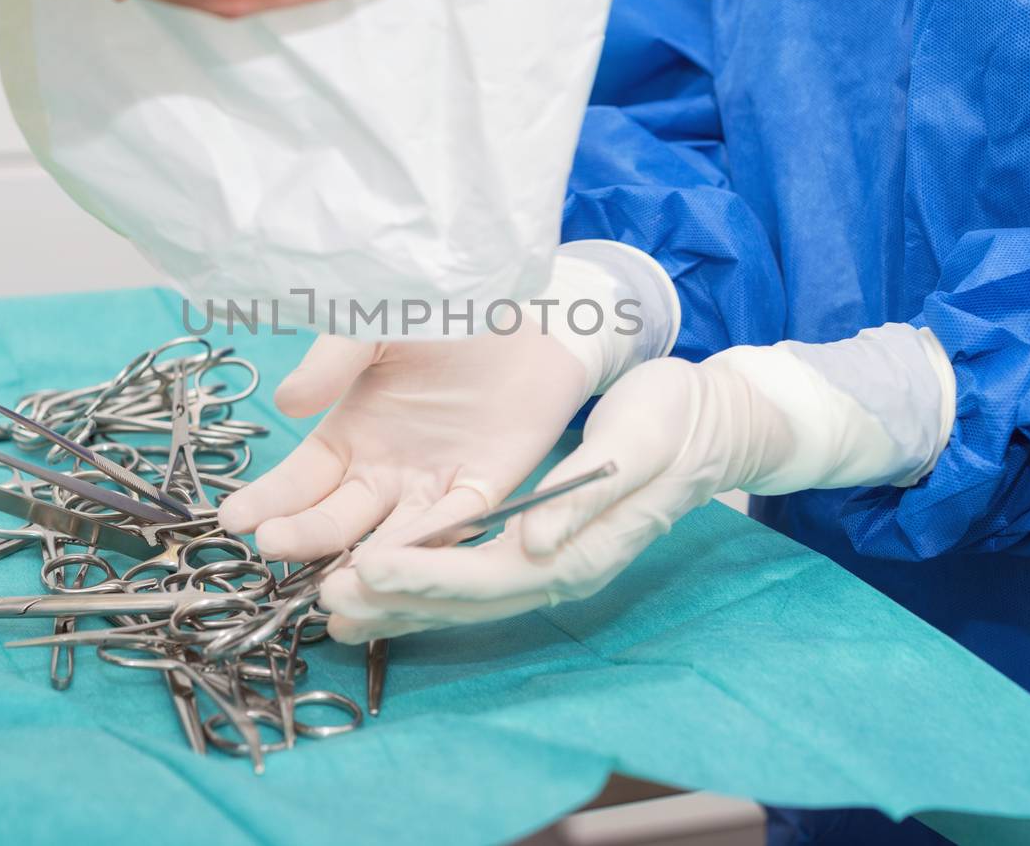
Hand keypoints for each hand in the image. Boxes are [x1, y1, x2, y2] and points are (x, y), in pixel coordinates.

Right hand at [218, 241, 682, 561]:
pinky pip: (452, 524)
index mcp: (349, 435)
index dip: (269, 499)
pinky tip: (397, 562)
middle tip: (270, 544)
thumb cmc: (442, 311)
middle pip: (335, 519)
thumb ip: (333, 361)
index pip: (299, 480)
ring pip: (388, 537)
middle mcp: (385, 470)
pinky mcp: (484, 488)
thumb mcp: (374, 327)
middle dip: (302, 535)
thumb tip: (286, 402)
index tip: (234, 517)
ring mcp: (433, 485)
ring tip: (328, 582)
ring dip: (360, 562)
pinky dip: (425, 543)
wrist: (528, 309)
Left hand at [320, 323, 954, 642]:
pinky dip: (416, 582)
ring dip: (395, 604)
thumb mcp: (640, 443)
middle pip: (461, 601)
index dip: (423, 575)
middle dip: (392, 601)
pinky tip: (373, 581)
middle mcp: (555, 571)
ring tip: (330, 608)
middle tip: (322, 598)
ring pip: (456, 599)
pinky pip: (464, 576)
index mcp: (578, 550)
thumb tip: (539, 543)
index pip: (486, 574)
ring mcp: (543, 567)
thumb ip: (590, 493)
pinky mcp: (532, 550)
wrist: (707, 426)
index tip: (365, 566)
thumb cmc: (673, 421)